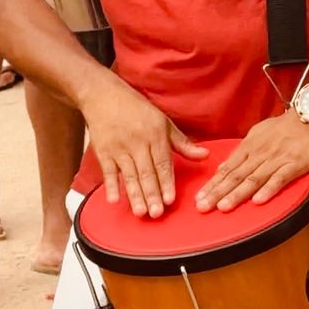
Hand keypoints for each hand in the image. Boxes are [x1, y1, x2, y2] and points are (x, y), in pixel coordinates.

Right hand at [82, 76, 207, 218]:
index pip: (163, 163)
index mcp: (155, 135)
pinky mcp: (103, 151)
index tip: (170, 200)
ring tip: (140, 213)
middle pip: (146, 172)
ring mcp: (119, 147)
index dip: (166, 183)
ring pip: (129, 175)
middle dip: (152, 194)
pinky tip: (114, 200)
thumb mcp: (163, 122)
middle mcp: (137, 142)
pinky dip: (110, 185)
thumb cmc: (136, 109)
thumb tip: (205, 155)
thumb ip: (182, 143)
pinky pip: (108, 171)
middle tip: (157, 214)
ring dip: (134, 195)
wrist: (103, 95)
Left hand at [195, 109, 308, 212]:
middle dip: (217, 192)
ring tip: (223, 207)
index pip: (227, 168)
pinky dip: (268, 190)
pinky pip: (279, 178)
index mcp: (250, 146)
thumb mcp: (259, 134)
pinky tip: (257, 201)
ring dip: (237, 194)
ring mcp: (277, 159)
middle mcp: (259, 154)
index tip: (199, 198)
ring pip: (253, 179)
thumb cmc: (287, 126)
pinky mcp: (295, 164)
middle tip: (202, 207)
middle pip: (235, 175)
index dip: (213, 184)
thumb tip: (224, 167)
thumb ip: (242, 152)